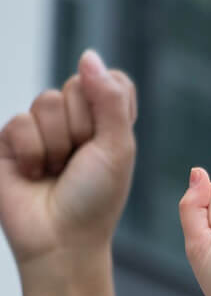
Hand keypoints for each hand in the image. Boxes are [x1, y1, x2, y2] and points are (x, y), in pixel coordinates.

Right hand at [0, 50, 135, 269]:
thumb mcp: (116, 147)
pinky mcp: (10, 141)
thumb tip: (88, 55)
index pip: (112, 80)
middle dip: (82, 127)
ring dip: (57, 143)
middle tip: (81, 161)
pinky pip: (19, 122)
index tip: (109, 138)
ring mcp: (42, 129)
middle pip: (77, 86)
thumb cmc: (96, 198)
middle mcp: (76, 120)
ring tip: (58, 171)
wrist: (61, 240)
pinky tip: (35, 175)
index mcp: (109, 121)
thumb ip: (108, 99)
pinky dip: (32, 152)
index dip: (109, 104)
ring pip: (47, 101)